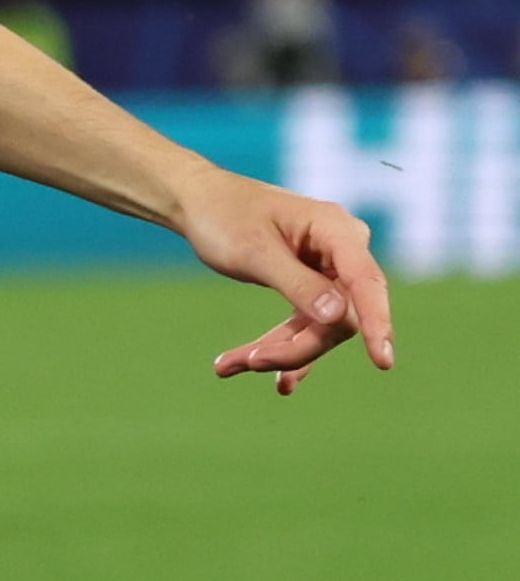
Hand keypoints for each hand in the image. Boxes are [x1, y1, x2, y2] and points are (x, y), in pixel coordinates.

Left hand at [178, 168, 394, 395]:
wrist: (199, 202)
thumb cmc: (225, 217)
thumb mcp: (254, 252)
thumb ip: (297, 283)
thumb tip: (339, 318)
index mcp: (337, 231)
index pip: (366, 284)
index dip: (377, 324)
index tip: (382, 361)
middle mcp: (342, 250)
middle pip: (340, 317)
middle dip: (296, 347)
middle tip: (246, 362)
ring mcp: (328, 270)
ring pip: (320, 328)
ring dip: (278, 352)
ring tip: (226, 366)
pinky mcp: (311, 285)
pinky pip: (306, 325)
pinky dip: (281, 348)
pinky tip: (269, 377)